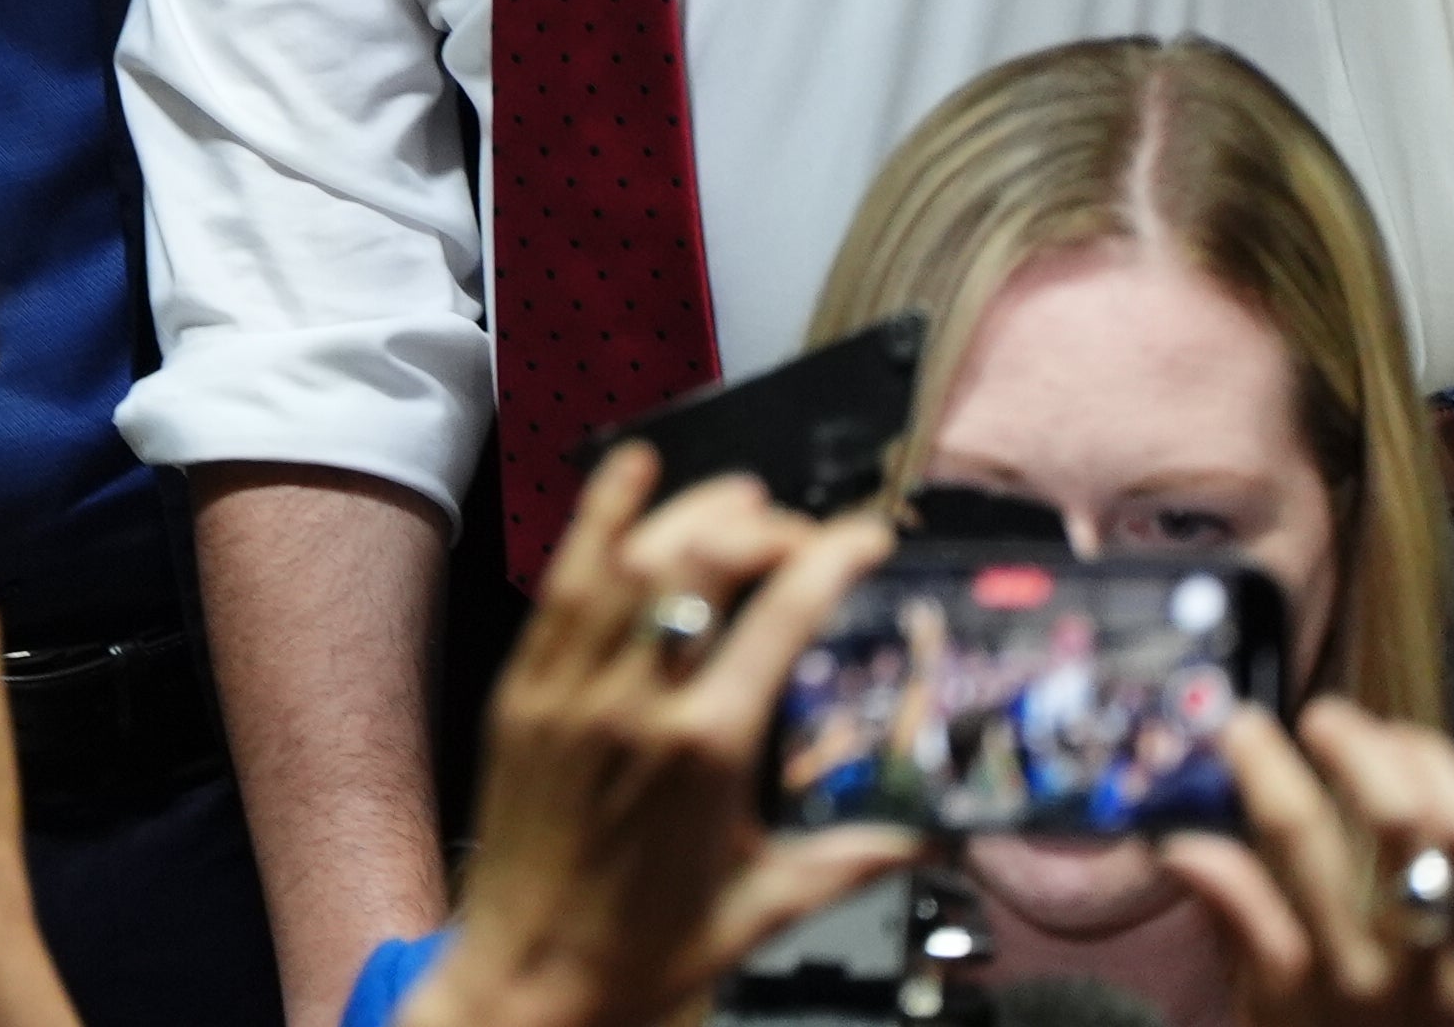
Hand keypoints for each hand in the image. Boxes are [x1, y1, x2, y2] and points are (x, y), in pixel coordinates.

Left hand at [403, 451, 911, 1026]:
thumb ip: (851, 858)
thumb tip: (930, 836)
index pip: (783, 616)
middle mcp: (636, 701)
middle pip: (704, 564)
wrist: (529, 982)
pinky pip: (561, 584)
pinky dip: (594, 520)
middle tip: (800, 529)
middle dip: (762, 526)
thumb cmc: (643, 953)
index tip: (865, 538)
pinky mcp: (523, 688)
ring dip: (688, 510)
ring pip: (630, 558)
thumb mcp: (764, 906)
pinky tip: (624, 477)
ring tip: (739, 494)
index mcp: (708, 748)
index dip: (832, 559)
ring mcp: (571, 687)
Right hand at [1164, 700, 1453, 1025]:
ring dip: (1428, 766)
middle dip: (1355, 744)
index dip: (1265, 762)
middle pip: (1399, 819)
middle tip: (1322, 718)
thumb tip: (1180, 841)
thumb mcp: (1266, 1013)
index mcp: (1335, 978)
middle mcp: (1419, 974)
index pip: (1294, 836)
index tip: (1241, 724)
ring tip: (1390, 742)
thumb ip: (1236, 924)